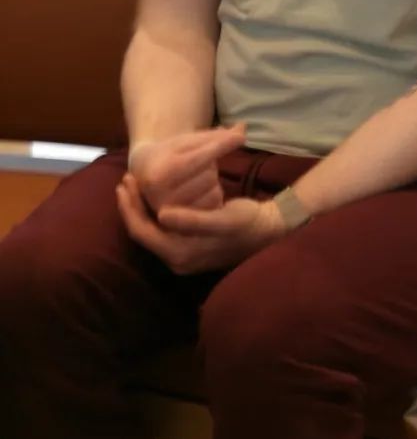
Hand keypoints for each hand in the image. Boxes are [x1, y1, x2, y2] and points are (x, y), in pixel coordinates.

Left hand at [117, 174, 284, 275]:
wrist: (268, 231)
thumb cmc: (246, 223)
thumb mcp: (222, 220)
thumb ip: (191, 221)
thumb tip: (162, 215)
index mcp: (180, 254)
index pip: (142, 232)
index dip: (130, 207)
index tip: (125, 182)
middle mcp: (176, 260)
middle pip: (143, 232)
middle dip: (131, 206)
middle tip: (126, 179)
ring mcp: (182, 256)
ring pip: (151, 231)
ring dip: (141, 208)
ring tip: (136, 185)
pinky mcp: (188, 248)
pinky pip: (162, 231)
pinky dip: (154, 213)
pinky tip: (155, 197)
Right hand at [128, 124, 246, 214]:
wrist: (147, 175)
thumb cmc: (171, 154)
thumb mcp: (186, 141)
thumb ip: (215, 137)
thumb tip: (243, 130)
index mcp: (160, 175)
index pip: (198, 158)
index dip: (221, 146)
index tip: (241, 137)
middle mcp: (162, 199)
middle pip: (209, 175)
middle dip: (209, 166)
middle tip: (193, 165)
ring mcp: (173, 218)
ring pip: (215, 190)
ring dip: (212, 181)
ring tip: (194, 178)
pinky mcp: (184, 228)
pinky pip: (215, 204)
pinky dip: (214, 194)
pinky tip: (200, 192)